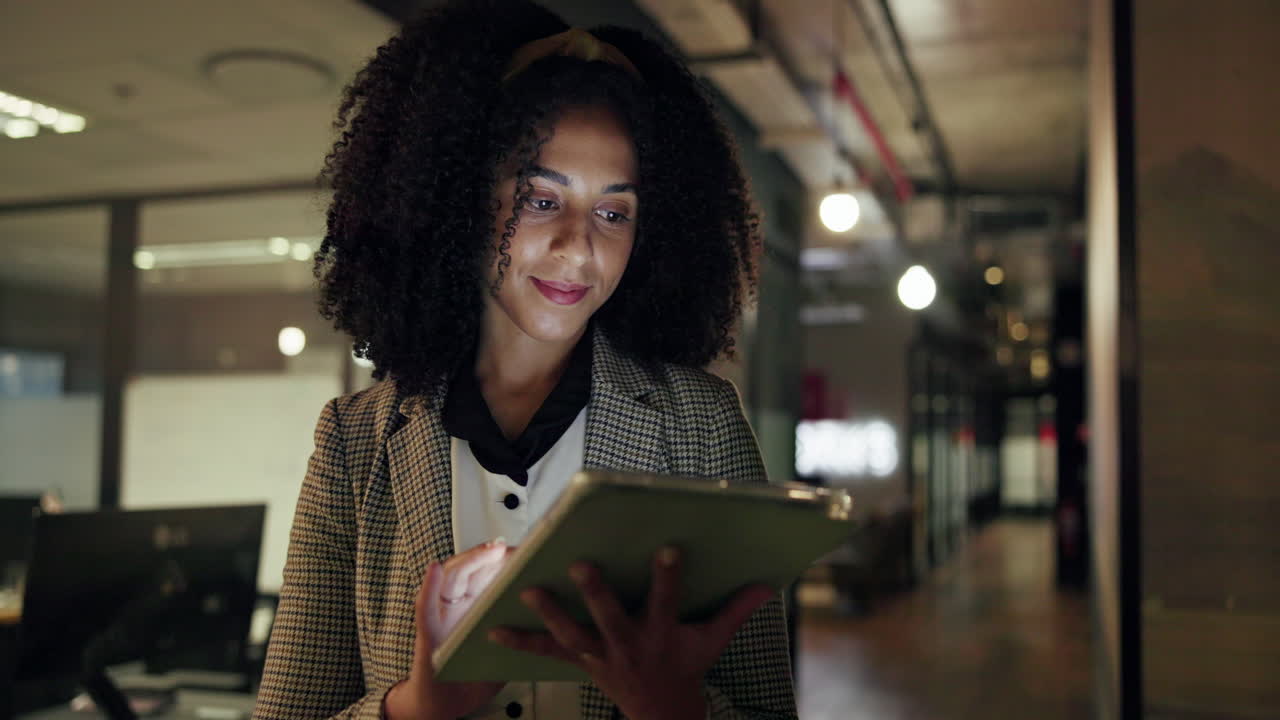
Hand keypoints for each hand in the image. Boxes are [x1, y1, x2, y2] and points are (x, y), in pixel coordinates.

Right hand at [384, 539, 513, 719]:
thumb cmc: (473, 678)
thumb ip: (521, 631)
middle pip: (472, 569)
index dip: (507, 558)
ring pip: (450, 579)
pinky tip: (434, 570)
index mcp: (475, 606)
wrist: (442, 708)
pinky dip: (428, 588)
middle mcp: (456, 605)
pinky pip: (425, 608)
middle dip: (493, 553)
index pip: (490, 573)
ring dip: (469, 561)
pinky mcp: (426, 635)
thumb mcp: (505, 651)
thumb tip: (556, 612)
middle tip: (514, 544)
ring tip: (489, 550)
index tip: (529, 549)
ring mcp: (440, 616)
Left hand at [489, 547, 774, 719]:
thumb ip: (735, 610)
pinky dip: (521, 641)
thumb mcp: (713, 641)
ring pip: (573, 634)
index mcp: (663, 635)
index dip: (668, 577)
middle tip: (581, 564)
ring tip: (529, 590)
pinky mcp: (581, 664)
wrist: (662, 715)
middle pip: (611, 618)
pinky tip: (493, 628)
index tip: (668, 549)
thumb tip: (767, 585)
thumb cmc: (686, 668)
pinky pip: (547, 653)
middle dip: (596, 593)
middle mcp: (630, 645)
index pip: (667, 601)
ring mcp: (602, 657)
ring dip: (551, 614)